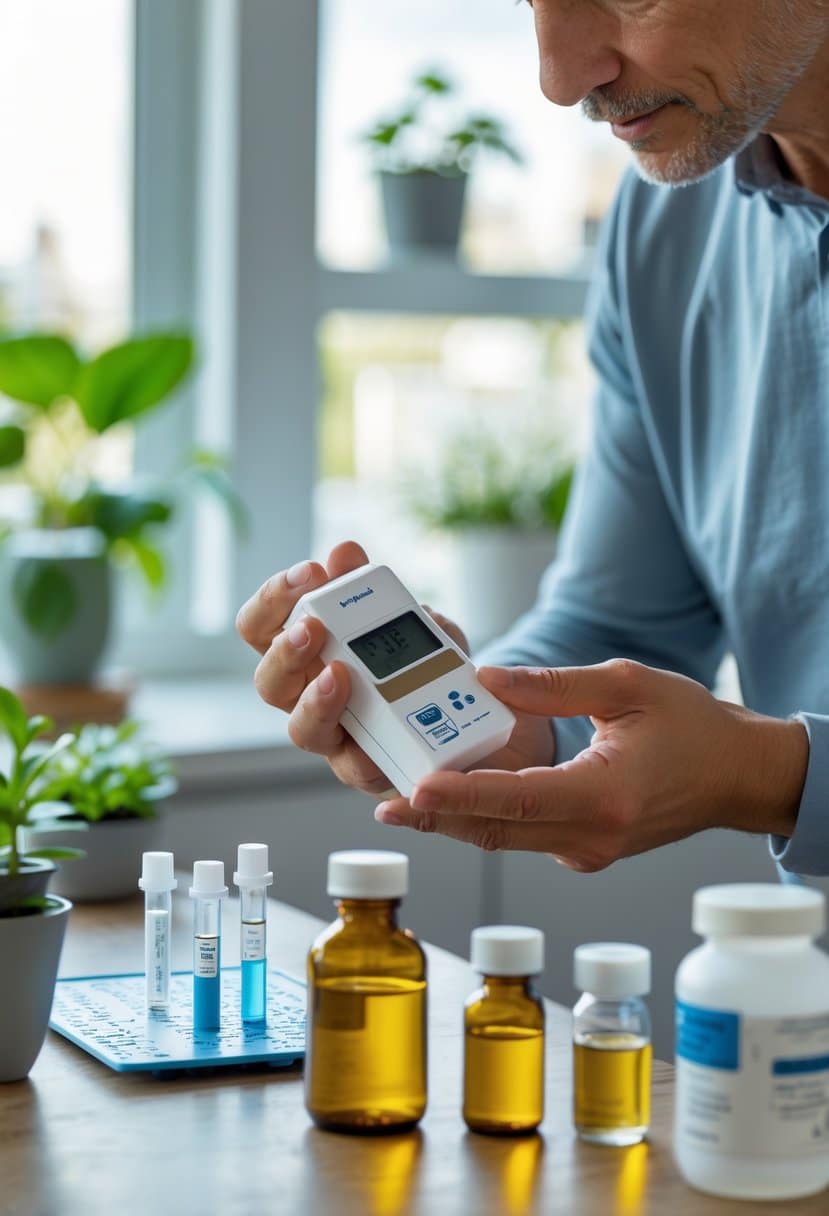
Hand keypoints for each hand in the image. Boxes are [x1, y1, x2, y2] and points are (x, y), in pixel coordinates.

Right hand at [236, 542, 554, 795]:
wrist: (472, 720)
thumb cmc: (424, 665)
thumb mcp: (413, 621)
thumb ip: (378, 591)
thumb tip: (345, 552)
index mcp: (307, 656)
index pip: (260, 626)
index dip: (273, 599)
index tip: (309, 572)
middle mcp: (309, 699)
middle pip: (268, 681)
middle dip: (286, 651)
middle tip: (314, 627)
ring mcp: (337, 740)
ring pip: (301, 730)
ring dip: (316, 702)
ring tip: (341, 676)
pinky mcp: (370, 773)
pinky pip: (359, 770)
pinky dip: (370, 753)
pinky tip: (386, 735)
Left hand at [374, 659, 808, 870]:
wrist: (737, 776)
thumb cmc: (693, 725)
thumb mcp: (627, 686)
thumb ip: (554, 686)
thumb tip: (488, 680)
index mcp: (605, 796)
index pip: (520, 800)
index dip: (464, 797)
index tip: (416, 789)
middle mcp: (593, 836)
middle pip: (500, 831)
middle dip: (439, 819)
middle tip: (385, 803)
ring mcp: (589, 851)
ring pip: (508, 839)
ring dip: (456, 823)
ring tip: (404, 801)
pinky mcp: (586, 850)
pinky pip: (527, 837)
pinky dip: (488, 820)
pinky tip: (455, 801)